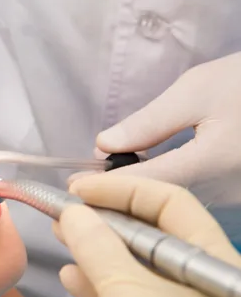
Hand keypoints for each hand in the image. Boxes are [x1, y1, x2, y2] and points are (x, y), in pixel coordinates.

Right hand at [53, 174, 240, 296]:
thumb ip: (101, 249)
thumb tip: (73, 211)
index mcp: (212, 263)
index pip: (170, 204)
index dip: (122, 190)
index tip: (78, 190)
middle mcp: (199, 281)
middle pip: (149, 233)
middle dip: (104, 218)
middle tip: (63, 209)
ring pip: (133, 266)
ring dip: (94, 248)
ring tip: (60, 234)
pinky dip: (97, 284)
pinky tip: (72, 276)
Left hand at [93, 52, 240, 204]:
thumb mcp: (196, 90)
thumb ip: (149, 122)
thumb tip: (104, 145)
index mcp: (213, 163)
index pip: (144, 184)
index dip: (104, 189)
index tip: (72, 191)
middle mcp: (224, 191)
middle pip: (156, 203)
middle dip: (116, 197)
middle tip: (80, 191)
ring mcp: (232, 198)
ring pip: (171, 206)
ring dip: (135, 196)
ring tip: (101, 186)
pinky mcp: (235, 195)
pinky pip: (189, 200)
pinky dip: (159, 192)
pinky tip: (139, 180)